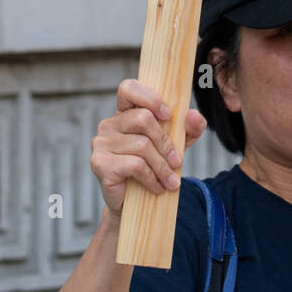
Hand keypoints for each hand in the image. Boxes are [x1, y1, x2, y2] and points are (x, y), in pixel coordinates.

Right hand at [91, 79, 206, 216]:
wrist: (134, 203)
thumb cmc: (155, 165)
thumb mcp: (179, 143)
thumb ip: (190, 127)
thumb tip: (192, 114)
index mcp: (125, 112)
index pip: (128, 88)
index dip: (149, 97)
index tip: (168, 114)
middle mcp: (109, 124)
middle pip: (143, 118)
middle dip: (166, 142)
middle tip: (177, 161)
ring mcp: (101, 143)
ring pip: (142, 145)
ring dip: (162, 166)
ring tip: (170, 180)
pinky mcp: (99, 163)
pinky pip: (135, 165)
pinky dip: (152, 177)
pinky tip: (157, 187)